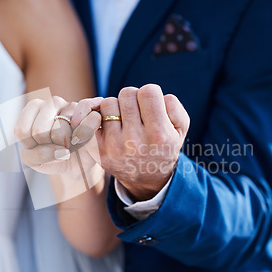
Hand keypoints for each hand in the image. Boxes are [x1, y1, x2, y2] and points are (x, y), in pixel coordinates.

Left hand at [14, 96, 102, 174]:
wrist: (75, 162)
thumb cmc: (50, 156)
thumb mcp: (34, 160)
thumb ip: (38, 156)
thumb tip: (63, 151)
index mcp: (32, 108)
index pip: (22, 130)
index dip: (30, 145)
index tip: (38, 144)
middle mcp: (50, 103)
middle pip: (38, 130)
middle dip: (48, 146)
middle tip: (55, 145)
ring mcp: (71, 106)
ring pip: (59, 133)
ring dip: (64, 147)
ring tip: (67, 143)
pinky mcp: (89, 114)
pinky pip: (79, 132)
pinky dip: (78, 144)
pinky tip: (79, 141)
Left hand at [96, 84, 189, 200]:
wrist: (147, 179)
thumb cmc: (164, 146)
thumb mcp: (179, 129)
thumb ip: (173, 106)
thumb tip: (155, 94)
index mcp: (158, 134)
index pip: (148, 92)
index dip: (151, 93)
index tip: (151, 103)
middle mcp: (134, 140)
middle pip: (127, 93)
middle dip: (134, 98)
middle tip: (138, 111)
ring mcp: (113, 146)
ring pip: (108, 103)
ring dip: (117, 107)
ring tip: (125, 118)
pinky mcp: (97, 149)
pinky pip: (91, 118)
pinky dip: (100, 117)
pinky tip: (110, 123)